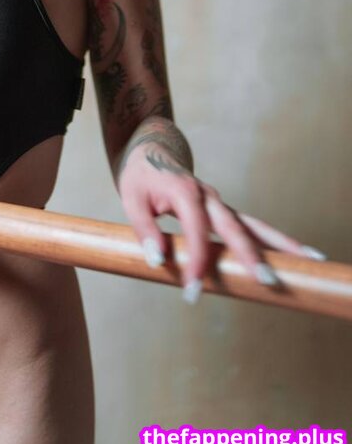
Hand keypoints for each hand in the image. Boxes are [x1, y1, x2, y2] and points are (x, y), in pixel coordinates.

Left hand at [118, 140, 326, 303]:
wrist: (153, 152)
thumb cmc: (142, 176)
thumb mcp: (132, 197)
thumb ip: (144, 229)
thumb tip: (158, 261)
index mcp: (186, 192)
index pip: (196, 230)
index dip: (197, 261)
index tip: (193, 290)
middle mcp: (209, 197)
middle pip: (235, 226)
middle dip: (251, 254)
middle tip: (268, 280)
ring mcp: (219, 204)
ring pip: (253, 225)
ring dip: (280, 243)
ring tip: (310, 259)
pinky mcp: (223, 212)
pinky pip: (250, 227)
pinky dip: (272, 241)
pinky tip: (294, 256)